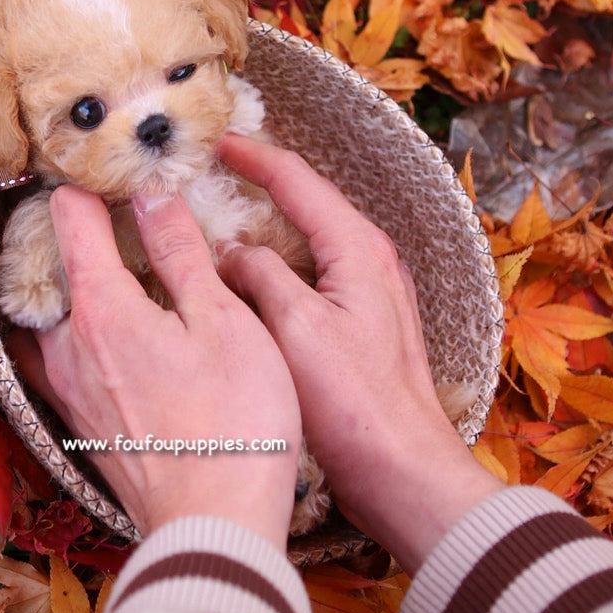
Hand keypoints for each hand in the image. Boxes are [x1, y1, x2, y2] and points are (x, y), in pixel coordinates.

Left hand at [10, 185, 301, 548]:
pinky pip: (60, 359)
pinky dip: (77, 332)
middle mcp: (67, 347)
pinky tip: (117, 338)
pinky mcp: (80, 424)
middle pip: (52, 267)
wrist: (214, 527)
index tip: (112, 170)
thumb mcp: (223, 321)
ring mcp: (68, 390)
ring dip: (75, 287)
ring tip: (118, 273)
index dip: (89, 184)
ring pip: (52, 317)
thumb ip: (181, 253)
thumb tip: (150, 194)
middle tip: (115, 214)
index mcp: (101, 309)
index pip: (69, 218)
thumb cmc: (234, 424)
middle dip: (77, 234)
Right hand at [216, 135, 501, 571]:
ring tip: (217, 224)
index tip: (213, 142)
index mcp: (357, 247)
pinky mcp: (363, 327)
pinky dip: (276, 270)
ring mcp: (370, 294)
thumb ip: (259, 276)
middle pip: (307, 206)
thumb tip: (229, 252)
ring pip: (307, 245)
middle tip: (209, 176)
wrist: (404, 470)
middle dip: (259, 187)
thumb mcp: (295, 328)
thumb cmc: (355, 405)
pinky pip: (311, 278)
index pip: (298, 180)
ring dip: (265, 232)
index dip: (252, 157)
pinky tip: (247, 284)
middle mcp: (370, 260)